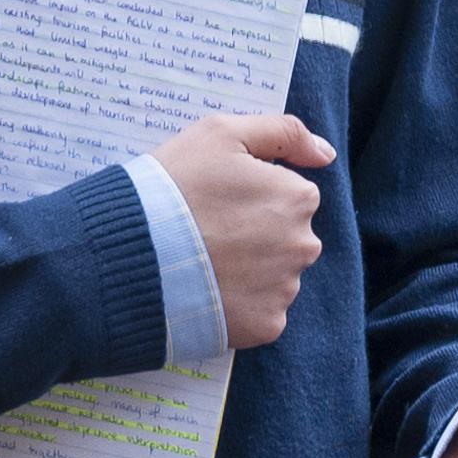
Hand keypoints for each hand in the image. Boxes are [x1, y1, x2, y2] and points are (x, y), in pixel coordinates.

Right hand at [151, 112, 334, 351]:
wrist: (133, 256)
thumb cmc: (174, 187)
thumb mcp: (221, 134)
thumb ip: (283, 132)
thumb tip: (324, 153)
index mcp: (298, 198)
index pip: (289, 196)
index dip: (251, 195)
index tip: (219, 200)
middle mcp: (303, 246)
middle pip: (286, 237)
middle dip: (255, 234)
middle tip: (207, 232)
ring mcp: (285, 289)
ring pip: (274, 275)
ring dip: (247, 270)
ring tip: (203, 263)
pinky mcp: (266, 325)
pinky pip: (261, 312)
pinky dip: (239, 304)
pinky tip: (208, 291)